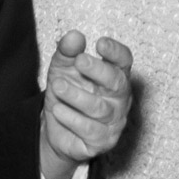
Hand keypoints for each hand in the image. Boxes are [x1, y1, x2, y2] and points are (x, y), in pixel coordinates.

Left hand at [40, 31, 132, 178]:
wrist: (54, 129)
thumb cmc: (66, 94)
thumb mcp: (62, 69)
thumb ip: (67, 52)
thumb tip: (73, 37)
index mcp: (115, 75)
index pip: (124, 61)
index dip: (116, 52)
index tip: (100, 43)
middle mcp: (120, 98)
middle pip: (117, 83)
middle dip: (98, 71)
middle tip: (79, 61)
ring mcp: (114, 121)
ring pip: (100, 108)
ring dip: (76, 96)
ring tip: (57, 87)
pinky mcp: (103, 141)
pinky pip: (90, 129)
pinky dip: (71, 118)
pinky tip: (58, 110)